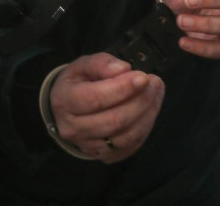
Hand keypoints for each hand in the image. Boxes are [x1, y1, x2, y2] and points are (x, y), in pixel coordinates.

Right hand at [49, 53, 164, 162]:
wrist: (69, 108)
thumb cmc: (78, 83)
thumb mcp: (83, 65)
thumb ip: (102, 63)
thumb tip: (124, 69)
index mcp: (64, 101)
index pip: (95, 99)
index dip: (122, 89)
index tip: (143, 77)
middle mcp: (73, 128)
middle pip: (114, 120)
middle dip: (140, 100)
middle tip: (154, 82)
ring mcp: (88, 146)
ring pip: (126, 136)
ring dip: (148, 114)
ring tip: (155, 93)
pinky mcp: (105, 156)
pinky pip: (131, 146)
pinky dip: (146, 127)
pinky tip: (149, 110)